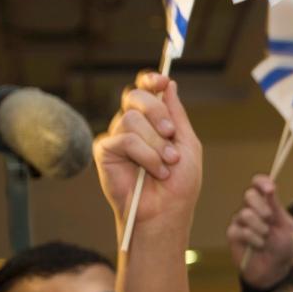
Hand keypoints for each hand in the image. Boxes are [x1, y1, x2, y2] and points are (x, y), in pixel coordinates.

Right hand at [94, 72, 201, 235]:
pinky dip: (145, 155)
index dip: (150, 79)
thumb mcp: (187, 144)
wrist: (167, 211)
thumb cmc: (180, 183)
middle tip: (170, 134)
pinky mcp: (104, 152)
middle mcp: (133, 125)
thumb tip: (169, 85)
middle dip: (157, 112)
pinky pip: (124, 139)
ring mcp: (117, 137)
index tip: (162, 80)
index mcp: (153, 121)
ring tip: (167, 164)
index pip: (145, 90)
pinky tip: (154, 171)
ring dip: (156, 143)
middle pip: (135, 96)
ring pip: (132, 119)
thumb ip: (177, 115)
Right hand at [226, 175, 292, 288]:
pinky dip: (254, 239)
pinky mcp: (233, 234)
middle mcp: (251, 209)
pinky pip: (241, 230)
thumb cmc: (281, 246)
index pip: (258, 184)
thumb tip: (271, 188)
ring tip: (266, 237)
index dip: (262, 182)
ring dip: (261, 228)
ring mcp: (240, 221)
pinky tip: (258, 245)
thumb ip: (276, 207)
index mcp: (265, 203)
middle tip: (270, 220)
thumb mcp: (284, 225)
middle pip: (249, 195)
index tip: (270, 189)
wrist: (274, 268)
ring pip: (245, 214)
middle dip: (263, 208)